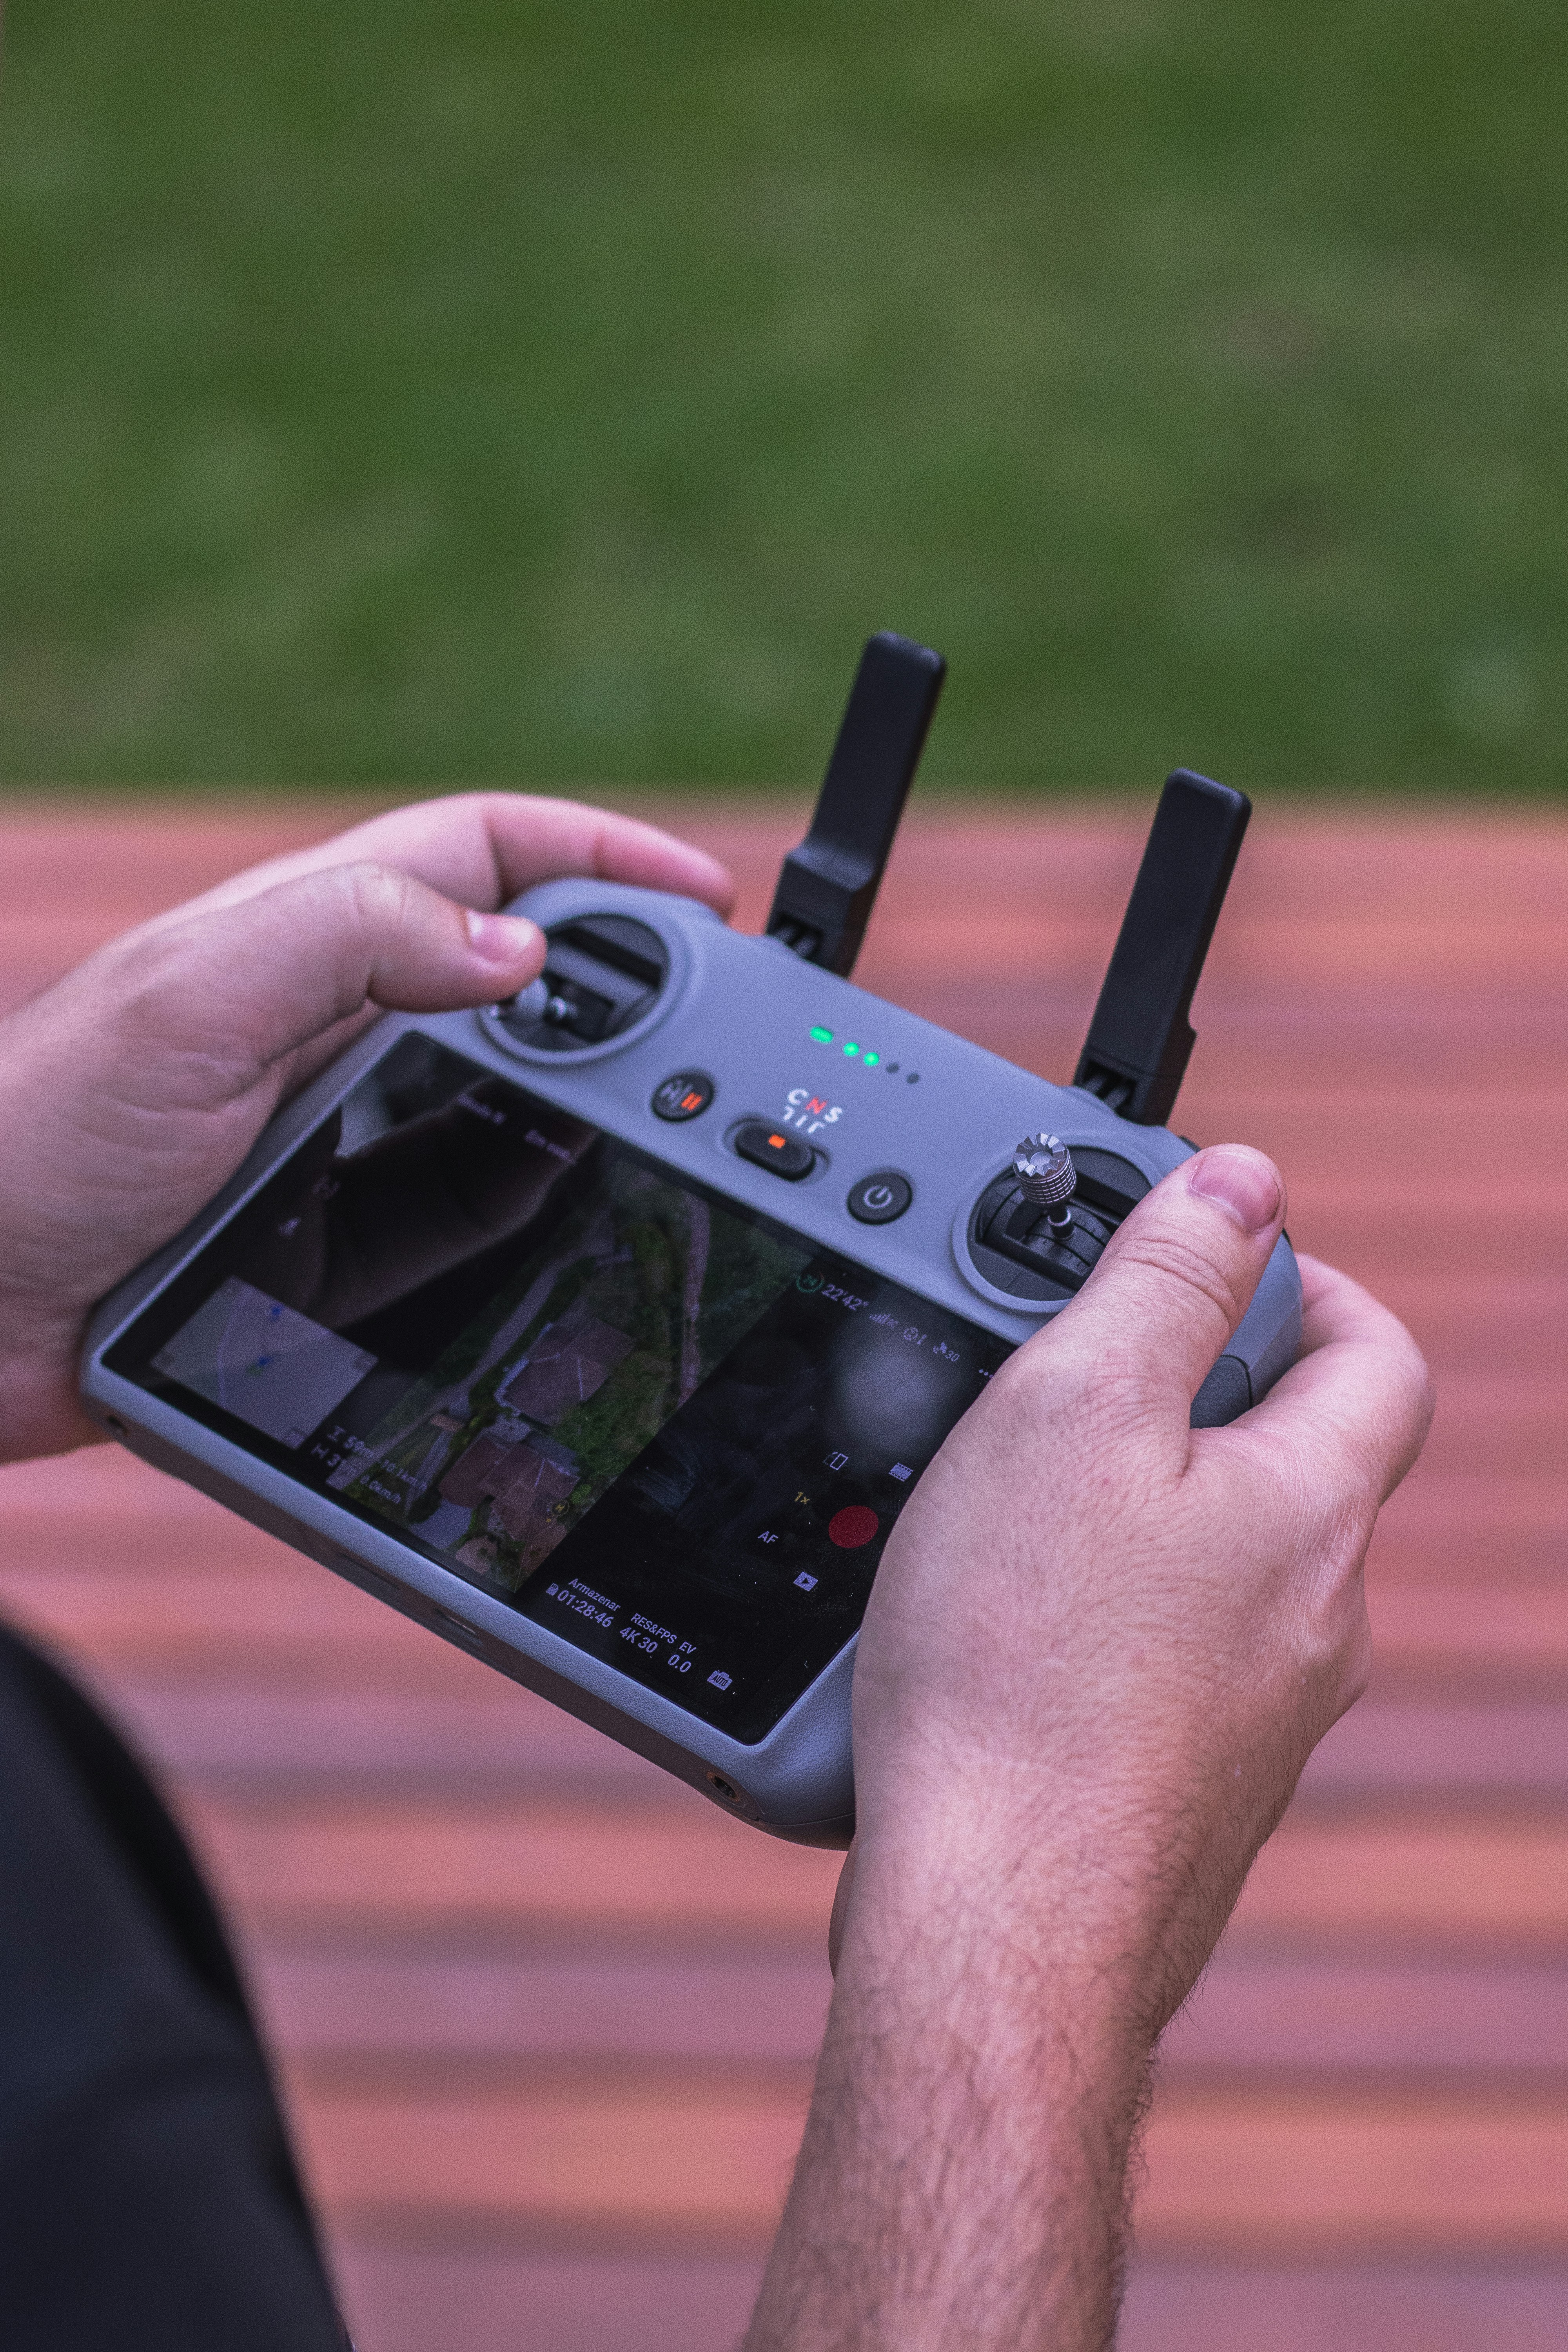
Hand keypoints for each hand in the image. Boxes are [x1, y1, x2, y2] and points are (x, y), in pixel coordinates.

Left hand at [0, 793, 731, 1463]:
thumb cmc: (30, 1136)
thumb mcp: (193, 1001)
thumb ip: (354, 937)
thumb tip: (522, 948)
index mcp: (299, 934)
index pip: (482, 854)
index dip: (598, 855)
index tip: (703, 897)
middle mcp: (325, 1021)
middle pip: (513, 974)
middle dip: (621, 983)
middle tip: (711, 1027)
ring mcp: (327, 1130)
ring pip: (497, 1099)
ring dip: (582, 1104)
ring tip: (662, 1127)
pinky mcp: (320, 1233)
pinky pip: (451, 1213)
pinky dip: (514, 1206)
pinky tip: (560, 1216)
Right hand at [747, 1145, 1432, 2351]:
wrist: (994, 1930)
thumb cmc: (1025, 1675)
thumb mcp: (1076, 1409)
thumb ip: (1161, 1281)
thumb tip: (1243, 1182)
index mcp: (1310, 1512)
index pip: (1372, 1353)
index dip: (1307, 1281)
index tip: (1217, 1256)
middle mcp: (1310, 1620)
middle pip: (1284, 1456)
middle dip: (1184, 1389)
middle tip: (1063, 1363)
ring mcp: (1252, 1717)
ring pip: (1208, 1561)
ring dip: (1123, 1504)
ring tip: (999, 1491)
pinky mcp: (1180, 1785)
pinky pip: (1152, 1655)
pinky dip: (1088, 1610)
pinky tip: (992, 1622)